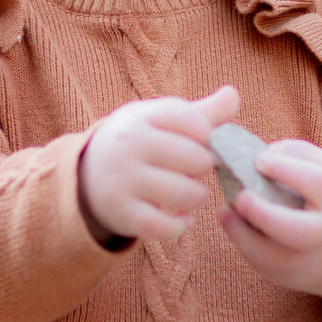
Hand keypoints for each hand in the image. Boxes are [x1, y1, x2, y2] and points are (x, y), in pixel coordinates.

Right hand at [79, 86, 239, 245]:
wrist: (88, 174)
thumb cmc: (139, 142)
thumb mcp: (161, 120)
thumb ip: (201, 112)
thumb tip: (233, 94)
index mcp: (141, 117)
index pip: (192, 121)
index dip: (207, 135)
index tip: (200, 141)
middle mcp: (130, 146)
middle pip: (195, 159)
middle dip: (204, 167)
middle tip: (196, 169)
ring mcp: (124, 180)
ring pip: (186, 194)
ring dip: (197, 196)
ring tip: (191, 192)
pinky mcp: (123, 214)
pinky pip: (167, 227)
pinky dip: (182, 226)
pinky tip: (182, 218)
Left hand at [220, 139, 321, 296]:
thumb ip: (300, 155)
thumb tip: (261, 155)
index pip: (316, 184)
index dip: (285, 169)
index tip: (259, 159)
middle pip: (298, 232)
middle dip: (263, 214)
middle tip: (239, 196)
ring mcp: (315, 264)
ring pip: (276, 260)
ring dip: (244, 236)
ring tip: (227, 213)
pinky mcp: (300, 281)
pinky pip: (268, 270)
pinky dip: (248, 249)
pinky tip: (237, 228)